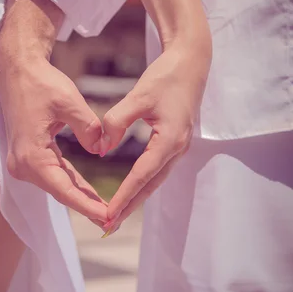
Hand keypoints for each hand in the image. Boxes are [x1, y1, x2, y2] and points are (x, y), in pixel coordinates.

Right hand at [0, 0, 107, 223]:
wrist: (17, 70)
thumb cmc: (41, 83)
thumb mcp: (69, 103)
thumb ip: (89, 129)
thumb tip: (100, 150)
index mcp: (32, 155)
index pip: (63, 189)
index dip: (87, 206)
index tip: (107, 217)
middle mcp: (23, 165)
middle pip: (60, 192)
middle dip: (86, 206)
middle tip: (113, 221)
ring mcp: (22, 162)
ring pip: (57, 185)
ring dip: (80, 197)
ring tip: (105, 211)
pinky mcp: (27, 155)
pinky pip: (53, 174)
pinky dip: (71, 183)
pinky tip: (88, 192)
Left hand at [102, 35, 210, 231]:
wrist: (191, 64)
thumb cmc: (165, 77)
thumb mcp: (138, 96)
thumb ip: (117, 122)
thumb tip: (101, 148)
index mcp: (169, 140)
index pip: (142, 176)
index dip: (124, 196)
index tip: (108, 213)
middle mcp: (176, 149)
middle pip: (150, 186)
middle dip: (129, 207)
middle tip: (108, 227)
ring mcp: (177, 148)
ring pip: (154, 181)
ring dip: (136, 199)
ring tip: (116, 216)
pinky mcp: (174, 143)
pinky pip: (156, 170)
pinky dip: (142, 185)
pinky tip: (130, 192)